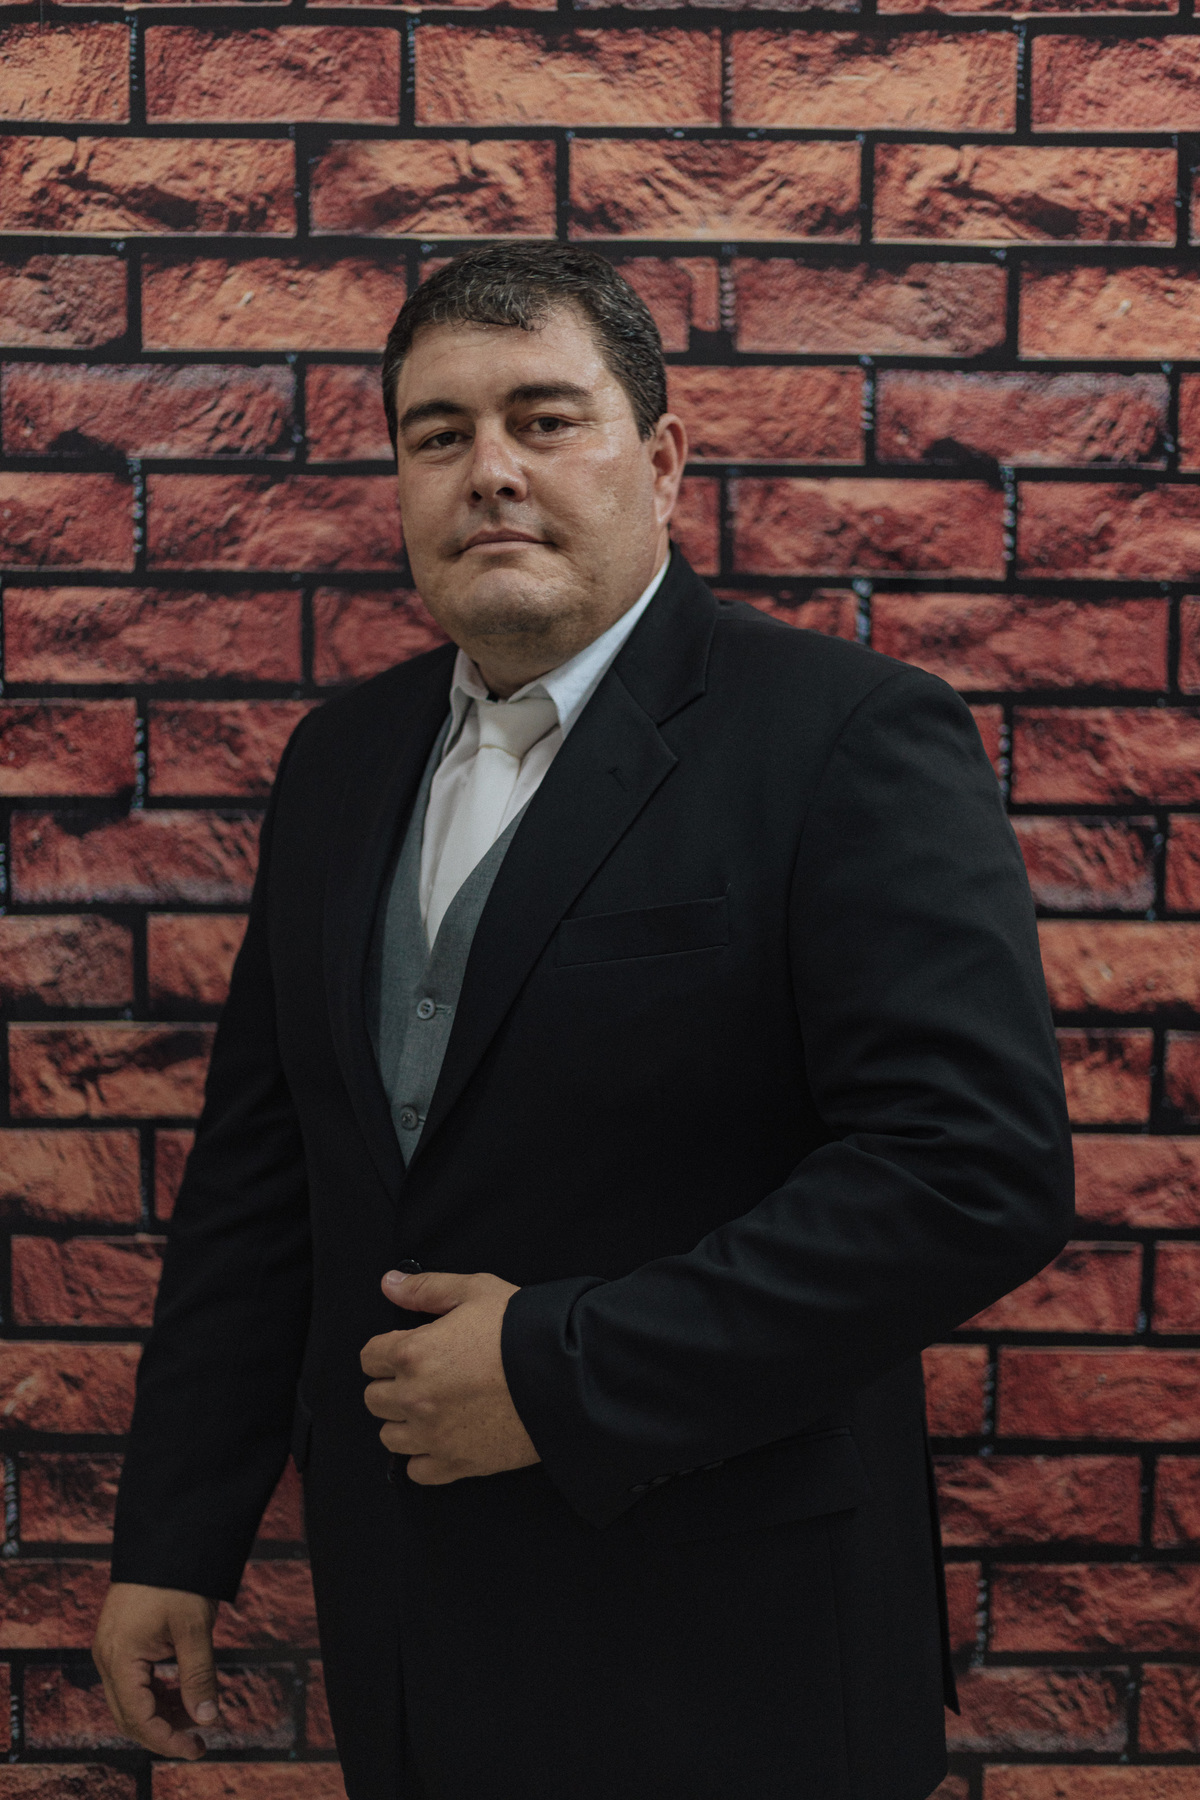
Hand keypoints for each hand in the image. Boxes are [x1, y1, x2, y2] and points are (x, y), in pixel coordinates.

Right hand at [93, 1582, 219, 1758]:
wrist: (166, 1536)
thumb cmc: (178, 1580)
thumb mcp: (193, 1629)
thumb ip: (199, 1676)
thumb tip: (208, 1719)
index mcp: (119, 1657)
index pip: (138, 1717)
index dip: (166, 1739)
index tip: (197, 1748)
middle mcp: (107, 1657)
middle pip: (130, 1714)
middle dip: (164, 1730)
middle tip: (200, 1740)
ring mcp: (111, 1649)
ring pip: (132, 1699)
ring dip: (163, 1712)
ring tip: (199, 1713)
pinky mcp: (120, 1641)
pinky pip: (135, 1680)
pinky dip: (158, 1692)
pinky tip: (185, 1693)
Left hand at [361, 1269, 539, 1484]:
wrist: (565, 1377)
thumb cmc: (521, 1329)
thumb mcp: (475, 1291)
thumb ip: (426, 1288)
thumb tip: (389, 1283)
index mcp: (413, 1353)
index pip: (369, 1357)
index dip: (386, 1350)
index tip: (406, 1350)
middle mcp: (414, 1398)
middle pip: (374, 1399)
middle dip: (392, 1385)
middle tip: (422, 1377)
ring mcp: (433, 1436)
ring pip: (390, 1437)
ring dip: (403, 1422)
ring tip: (432, 1408)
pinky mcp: (457, 1465)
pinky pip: (417, 1472)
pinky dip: (424, 1458)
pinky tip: (443, 1438)